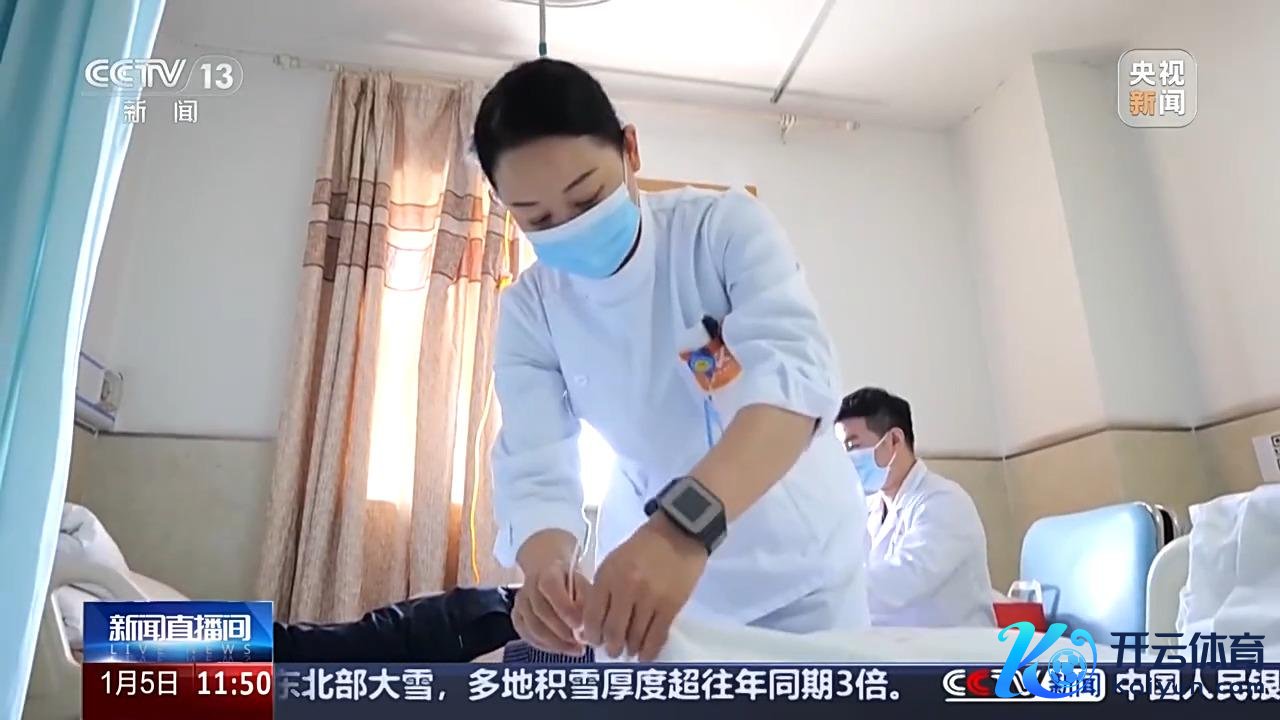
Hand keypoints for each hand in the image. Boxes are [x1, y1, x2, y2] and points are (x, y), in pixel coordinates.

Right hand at [513, 530, 590, 655]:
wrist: (552, 580)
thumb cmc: (572, 586)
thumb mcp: (584, 587)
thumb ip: (585, 603)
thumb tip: (586, 628)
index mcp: (549, 572)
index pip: (550, 586)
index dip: (564, 607)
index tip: (579, 624)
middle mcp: (530, 585)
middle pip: (540, 610)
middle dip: (562, 630)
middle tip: (580, 642)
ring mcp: (521, 601)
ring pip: (532, 627)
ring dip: (555, 642)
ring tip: (574, 648)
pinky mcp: (517, 617)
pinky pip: (527, 636)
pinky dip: (546, 646)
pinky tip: (562, 648)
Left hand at [582, 514, 707, 660]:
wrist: (679, 533)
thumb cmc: (642, 547)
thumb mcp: (614, 561)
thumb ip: (603, 589)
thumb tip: (595, 621)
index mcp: (607, 576)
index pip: (592, 615)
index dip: (591, 634)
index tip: (594, 640)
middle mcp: (625, 589)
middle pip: (612, 630)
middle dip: (610, 646)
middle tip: (611, 650)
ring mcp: (649, 599)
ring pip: (634, 637)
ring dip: (629, 649)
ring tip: (628, 651)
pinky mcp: (670, 606)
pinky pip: (656, 636)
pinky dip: (649, 651)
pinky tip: (645, 655)